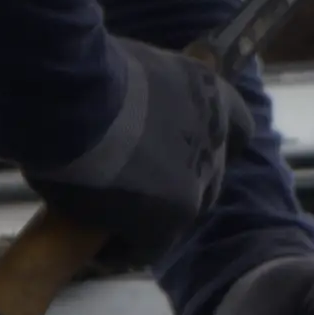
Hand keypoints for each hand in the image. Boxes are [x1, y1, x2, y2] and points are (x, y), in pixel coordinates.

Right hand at [26, 38, 251, 276]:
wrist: (74, 99)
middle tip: (131, 184)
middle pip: (207, 177)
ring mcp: (193, 184)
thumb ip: (150, 92)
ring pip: (178, 216)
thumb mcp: (136, 67)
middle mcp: (212, 140)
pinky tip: (95, 242)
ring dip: (149, 217)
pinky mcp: (165, 222)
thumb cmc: (88, 69)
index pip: (239, 128)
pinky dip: (123, 247)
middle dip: (176, 184)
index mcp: (210, 93)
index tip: (184, 149)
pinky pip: (147, 247)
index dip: (212, 143)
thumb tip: (128, 108)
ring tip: (105, 213)